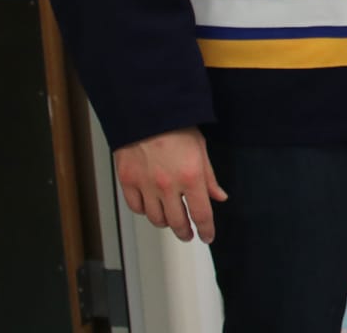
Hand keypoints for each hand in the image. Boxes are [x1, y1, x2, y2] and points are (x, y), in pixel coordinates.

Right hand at [114, 126, 226, 242]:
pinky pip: (136, 207)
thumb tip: (219, 196)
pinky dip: (145, 211)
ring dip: (166, 223)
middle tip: (189, 233)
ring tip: (171, 221)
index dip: (206, 229)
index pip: (201, 214)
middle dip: (185, 231)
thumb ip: (209, 177)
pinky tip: (151, 207)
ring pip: (156, 219)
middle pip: (177, 222)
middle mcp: (168, 185)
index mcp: (191, 177)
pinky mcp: (128, 181)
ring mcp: (146, 185)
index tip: (207, 236)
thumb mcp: (201, 149)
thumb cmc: (175, 125)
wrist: (146, 111)